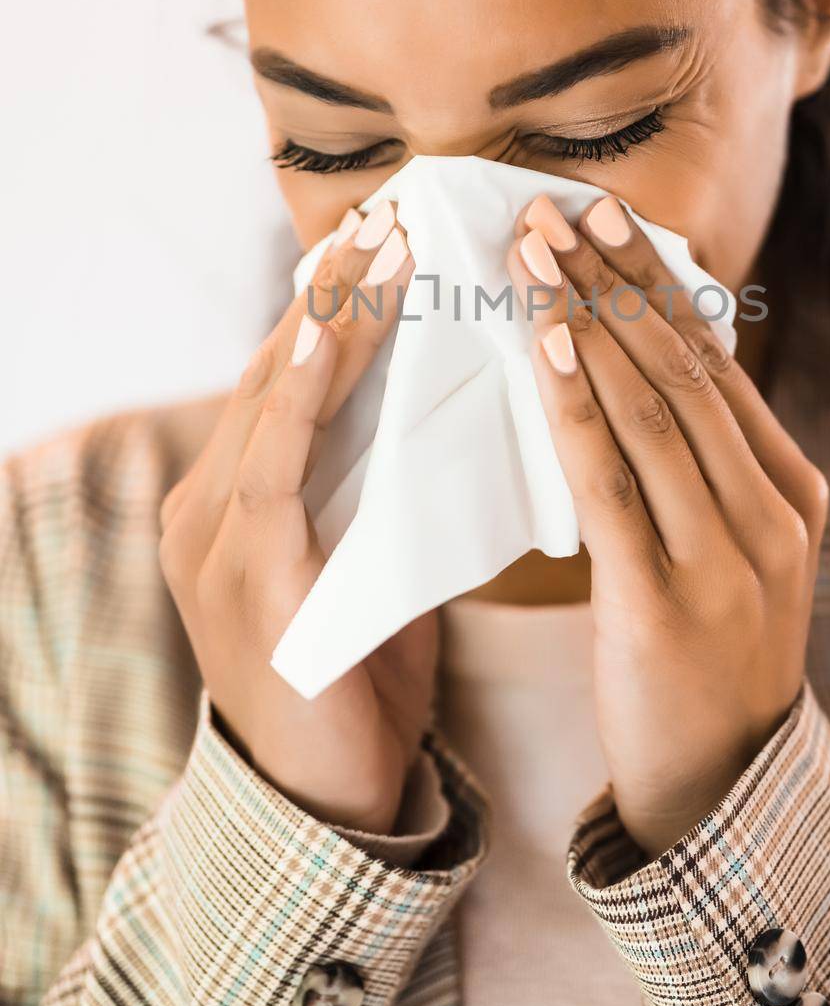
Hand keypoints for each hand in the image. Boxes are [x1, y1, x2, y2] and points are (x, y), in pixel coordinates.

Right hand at [158, 202, 432, 833]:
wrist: (334, 800)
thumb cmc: (363, 676)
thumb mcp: (371, 560)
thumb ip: (379, 485)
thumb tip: (442, 402)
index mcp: (242, 496)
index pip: (290, 374)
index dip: (338, 298)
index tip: (392, 228)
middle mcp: (211, 502)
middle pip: (276, 366)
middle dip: (336, 283)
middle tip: (398, 205)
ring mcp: (216, 536)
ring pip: (273, 395)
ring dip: (330, 313)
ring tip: (384, 241)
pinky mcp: (243, 572)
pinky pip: (275, 460)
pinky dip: (300, 388)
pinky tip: (329, 331)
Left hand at [506, 192, 827, 858]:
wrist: (718, 786)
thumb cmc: (706, 652)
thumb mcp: (729, 548)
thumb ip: (696, 465)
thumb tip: (625, 362)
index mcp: (791, 489)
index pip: (713, 360)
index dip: (650, 281)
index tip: (597, 215)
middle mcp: (771, 512)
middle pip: (681, 368)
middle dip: (609, 281)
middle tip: (546, 211)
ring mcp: (728, 557)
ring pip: (650, 409)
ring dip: (585, 319)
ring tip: (530, 255)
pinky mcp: (668, 602)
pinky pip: (614, 483)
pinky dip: (580, 406)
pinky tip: (548, 345)